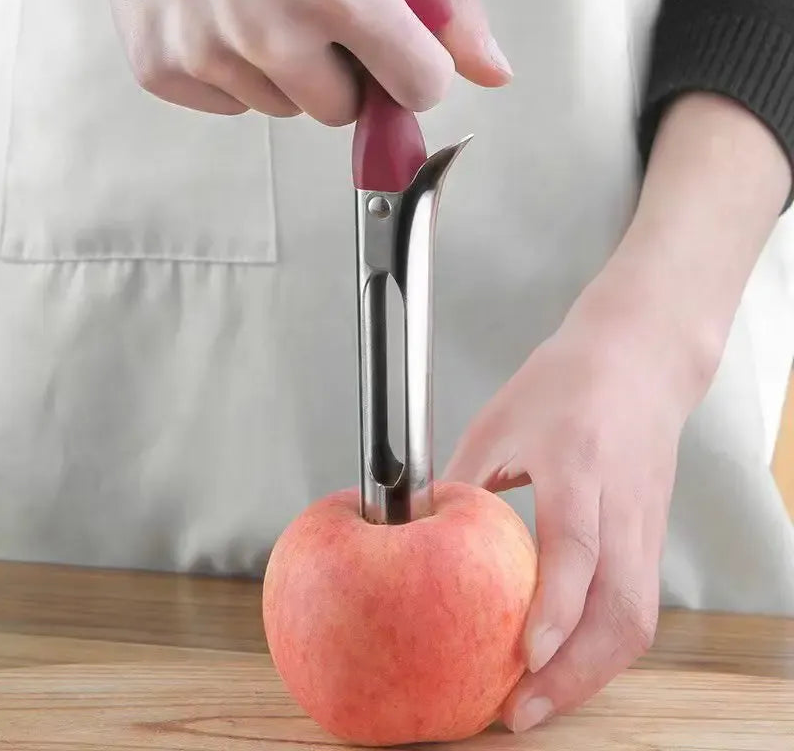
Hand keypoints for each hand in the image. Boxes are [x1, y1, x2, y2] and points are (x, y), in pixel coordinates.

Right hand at [107, 0, 510, 121]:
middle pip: (346, 111)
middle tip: (317, 8)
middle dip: (344, 70)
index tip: (398, 45)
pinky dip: (232, 69)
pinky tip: (222, 12)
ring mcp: (208, 51)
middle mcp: (270, 30)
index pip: (420, 89)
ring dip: (286, 68)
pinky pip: (229, 105)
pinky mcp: (161, 65)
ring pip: (285, 109)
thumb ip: (445, 1)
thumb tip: (491, 72)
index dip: (414, 66)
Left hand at [444, 284, 701, 731]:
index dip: (555, 606)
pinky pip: (638, 607)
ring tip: (542, 701)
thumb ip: (463, 480)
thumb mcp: (499, 420)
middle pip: (620, 607)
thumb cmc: (566, 381)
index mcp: (579, 463)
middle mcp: (622, 503)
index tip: (525, 656)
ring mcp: (645, 524)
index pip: (578, 546)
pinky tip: (570, 661)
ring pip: (636, 620)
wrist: (639, 360)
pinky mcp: (651, 536)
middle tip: (520, 710)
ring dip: (591, 673)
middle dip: (574, 675)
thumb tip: (418, 531)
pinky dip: (604, 648)